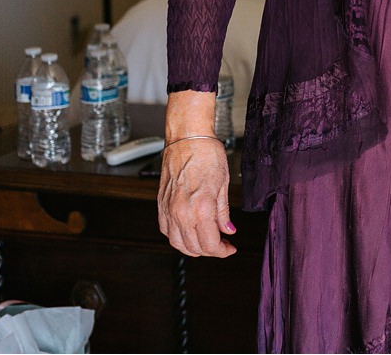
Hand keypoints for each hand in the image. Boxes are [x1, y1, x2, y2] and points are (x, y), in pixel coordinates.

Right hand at [157, 138, 234, 257]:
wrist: (187, 139)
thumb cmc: (207, 155)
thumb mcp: (224, 184)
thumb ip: (224, 212)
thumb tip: (228, 229)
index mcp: (201, 207)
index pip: (210, 244)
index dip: (222, 251)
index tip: (230, 249)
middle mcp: (181, 212)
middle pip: (194, 247)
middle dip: (211, 251)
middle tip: (223, 245)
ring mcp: (168, 210)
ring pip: (178, 243)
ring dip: (194, 248)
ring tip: (208, 241)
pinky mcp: (160, 205)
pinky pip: (167, 231)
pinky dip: (178, 237)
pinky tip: (189, 232)